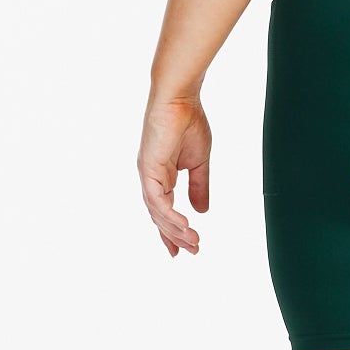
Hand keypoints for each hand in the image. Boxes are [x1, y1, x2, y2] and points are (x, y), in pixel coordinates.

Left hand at [138, 95, 210, 255]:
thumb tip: (202, 211)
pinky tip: (185, 225)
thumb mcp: (199, 162)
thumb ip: (199, 186)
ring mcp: (148, 174)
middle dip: (175, 236)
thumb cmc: (189, 122)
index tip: (185, 249)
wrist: (180, 99)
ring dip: (175, 229)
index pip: (164, 210)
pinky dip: (170, 214)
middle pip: (159, 216)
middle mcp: (151, 178)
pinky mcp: (148, 169)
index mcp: (161, 175)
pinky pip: (157, 199)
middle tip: (193, 251)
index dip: (173, 231)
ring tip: (193, 241)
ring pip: (158, 212)